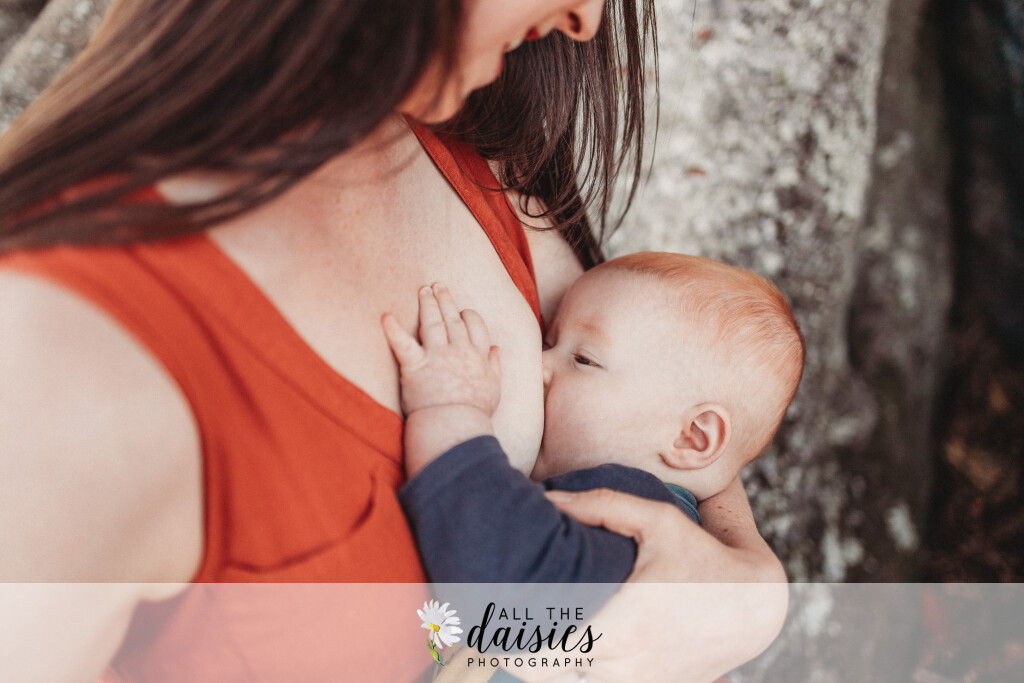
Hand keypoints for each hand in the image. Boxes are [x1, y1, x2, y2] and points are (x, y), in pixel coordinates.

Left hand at [381, 283, 501, 416]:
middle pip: (452, 319)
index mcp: (477, 356)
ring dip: (428, 304)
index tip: (462, 311)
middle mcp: (459, 351)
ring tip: (424, 290)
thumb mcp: (494, 389)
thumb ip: (495, 366)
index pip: (475, 326)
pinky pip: (402, 344)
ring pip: (433, 323)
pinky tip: (385, 316)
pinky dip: (393, 330)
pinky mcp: (415, 367)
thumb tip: (496, 348)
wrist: (455, 428)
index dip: (467, 315)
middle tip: (438, 285)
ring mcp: (437, 357)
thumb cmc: (474, 413)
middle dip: (445, 300)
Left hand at [506, 482, 787, 682]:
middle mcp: (625, 666)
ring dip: (541, 663)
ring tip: (517, 632)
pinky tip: (552, 651)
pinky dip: (567, 673)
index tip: (485, 608)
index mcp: (623, 626)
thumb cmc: (703, 557)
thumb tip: (546, 496)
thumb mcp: (658, 521)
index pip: (542, 644)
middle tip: (490, 616)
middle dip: (515, 647)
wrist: (754, 608)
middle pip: (545, 671)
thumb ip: (601, 505)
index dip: (507, 632)